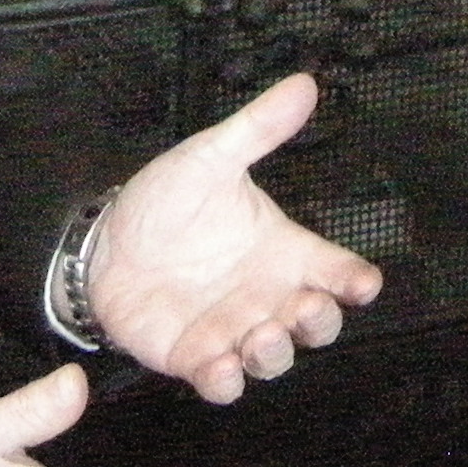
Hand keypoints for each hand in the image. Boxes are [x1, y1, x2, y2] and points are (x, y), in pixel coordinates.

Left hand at [86, 73, 383, 403]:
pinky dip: (226, 381)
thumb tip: (302, 85)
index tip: (363, 282)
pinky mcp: (195, 357)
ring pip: (274, 357)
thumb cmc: (165, 202)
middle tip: (305, 307)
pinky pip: (222, 381)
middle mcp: (267, 295)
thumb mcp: (211, 157)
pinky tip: (221, 366)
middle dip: (319, 322)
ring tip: (260, 335)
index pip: (336, 269)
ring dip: (275, 353)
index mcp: (283, 250)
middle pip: (316, 322)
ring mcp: (233, 330)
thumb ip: (258, 128)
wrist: (104, 242)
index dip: (357, 280)